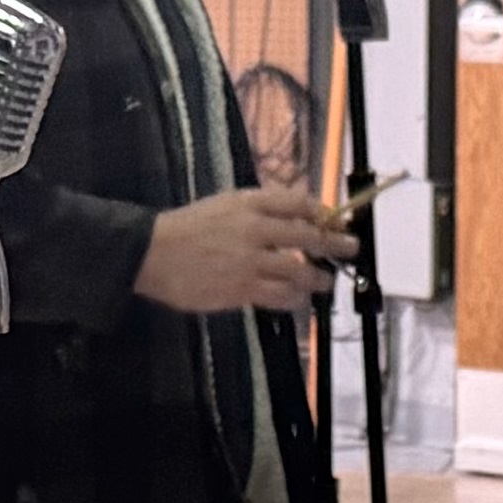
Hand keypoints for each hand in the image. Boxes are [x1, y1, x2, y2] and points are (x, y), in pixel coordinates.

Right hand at [135, 186, 351, 313]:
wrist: (152, 253)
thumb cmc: (187, 227)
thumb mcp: (224, 203)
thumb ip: (258, 206)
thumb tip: (295, 209)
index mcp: (250, 204)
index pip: (299, 203)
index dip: (323, 212)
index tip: (335, 220)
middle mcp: (256, 230)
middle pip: (309, 237)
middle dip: (336, 244)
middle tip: (351, 248)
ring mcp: (251, 262)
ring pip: (299, 272)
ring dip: (317, 278)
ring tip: (324, 281)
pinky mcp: (241, 289)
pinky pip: (280, 297)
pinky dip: (293, 298)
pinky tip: (297, 298)